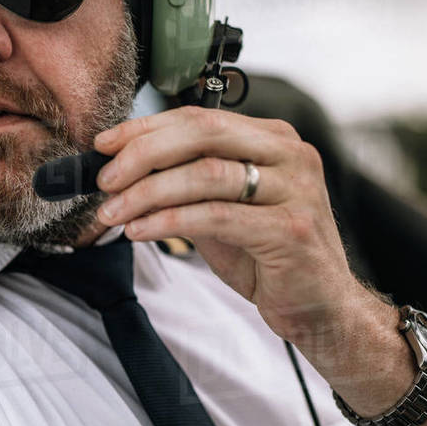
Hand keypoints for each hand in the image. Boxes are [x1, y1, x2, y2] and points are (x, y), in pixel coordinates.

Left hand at [93, 106, 388, 349]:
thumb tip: (123, 172)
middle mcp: (289, 154)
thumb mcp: (221, 212)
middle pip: (201, 133)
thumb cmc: (269, 258)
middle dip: (143, 153)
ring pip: (205, 173)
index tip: (104, 145)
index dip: (145, 127)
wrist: (322, 308)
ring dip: (147, 192)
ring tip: (113, 212)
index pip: (199, 117)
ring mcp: (296, 189)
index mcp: (273, 139)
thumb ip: (185, 186)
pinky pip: (215, 216)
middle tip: (105, 180)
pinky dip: (168, 221)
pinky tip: (140, 231)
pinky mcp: (291, 229)